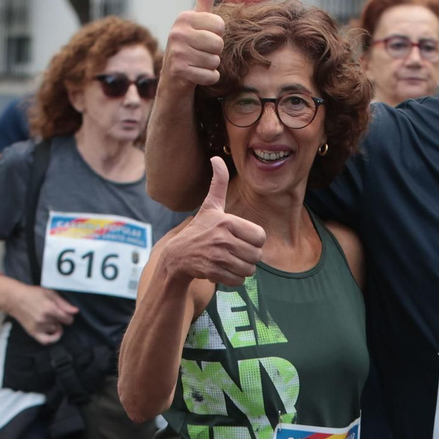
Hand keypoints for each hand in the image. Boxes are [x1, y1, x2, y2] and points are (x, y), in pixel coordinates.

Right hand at [2, 280, 78, 344]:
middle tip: (53, 312)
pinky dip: (52, 339)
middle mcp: (44, 319)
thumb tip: (75, 311)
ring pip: (54, 330)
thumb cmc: (32, 294)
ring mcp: (38, 327)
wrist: (15, 299)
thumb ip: (64, 303)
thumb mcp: (50, 293)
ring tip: (48, 318)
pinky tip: (53, 333)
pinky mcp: (33, 332)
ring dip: (54, 325)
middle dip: (60, 319)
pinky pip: (46, 341)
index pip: (68, 319)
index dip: (69, 316)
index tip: (66, 314)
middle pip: (61, 324)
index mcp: (50, 308)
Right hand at [161, 158, 265, 285]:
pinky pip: (238, 280)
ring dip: (242, 269)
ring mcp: (217, 257)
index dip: (254, 240)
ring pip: (249, 269)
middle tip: (236, 253)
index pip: (260, 237)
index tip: (242, 239)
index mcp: (227, 221)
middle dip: (249, 257)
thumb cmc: (199, 230)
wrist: (177, 256)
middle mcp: (222, 238)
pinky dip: (234, 279)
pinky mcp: (213, 272)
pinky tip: (223, 270)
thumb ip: (218, 183)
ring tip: (230, 261)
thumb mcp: (210, 206)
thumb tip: (215, 158)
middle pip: (256, 255)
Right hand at [164, 0, 225, 88]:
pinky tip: (197, 75)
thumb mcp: (197, 19)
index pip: (220, 26)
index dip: (217, 35)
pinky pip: (210, 76)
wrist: (173, 77)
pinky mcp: (179, 71)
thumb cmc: (190, 44)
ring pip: (215, 60)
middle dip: (214, 52)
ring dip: (210, 65)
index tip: (203, 38)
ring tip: (198, 63)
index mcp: (184, 17)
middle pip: (218, 43)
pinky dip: (208, 78)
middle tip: (201, 53)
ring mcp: (177, 52)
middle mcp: (177, 32)